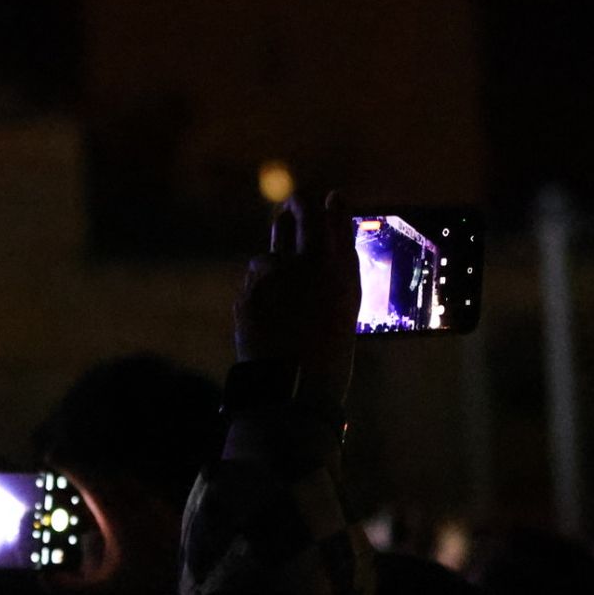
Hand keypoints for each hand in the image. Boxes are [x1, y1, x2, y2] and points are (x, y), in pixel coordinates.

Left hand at [233, 191, 359, 408]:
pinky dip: (263, 291)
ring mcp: (271, 277)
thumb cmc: (330, 357)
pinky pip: (256, 280)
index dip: (333, 205)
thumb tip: (335, 233)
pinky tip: (273, 316)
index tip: (331, 200)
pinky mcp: (247, 293)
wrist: (292, 394)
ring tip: (288, 295)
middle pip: (298, 211)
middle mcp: (305, 265)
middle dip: (298, 207)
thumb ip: (341, 269)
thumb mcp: (346, 309)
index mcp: (338, 271)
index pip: (334, 215)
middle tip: (297, 210)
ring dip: (277, 261)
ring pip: (271, 251)